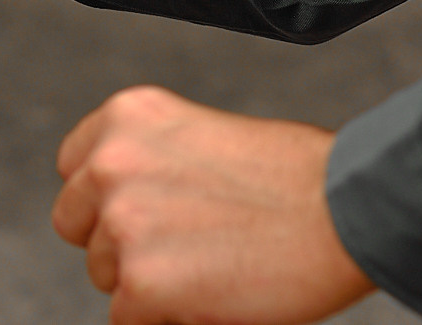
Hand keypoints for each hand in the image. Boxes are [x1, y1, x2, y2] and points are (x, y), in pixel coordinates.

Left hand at [52, 87, 372, 324]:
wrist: (347, 209)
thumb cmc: (295, 175)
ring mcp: (124, 222)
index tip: (145, 210)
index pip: (74, 168)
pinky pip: (128, 320)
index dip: (107, 198)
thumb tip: (117, 203)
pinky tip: (211, 295)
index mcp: (127, 115)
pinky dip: (166, 318)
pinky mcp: (142, 281)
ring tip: (209, 265)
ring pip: (105, 275)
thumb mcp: (201, 134)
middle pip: (77, 226)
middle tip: (180, 247)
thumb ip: (150, 160)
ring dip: (147, 281)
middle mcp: (113, 161)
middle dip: (118, 242)